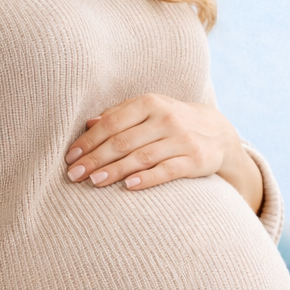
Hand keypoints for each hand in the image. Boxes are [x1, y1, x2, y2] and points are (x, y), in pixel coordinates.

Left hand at [64, 93, 262, 209]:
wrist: (219, 132)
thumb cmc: (172, 122)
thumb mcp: (149, 111)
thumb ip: (119, 115)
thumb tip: (88, 124)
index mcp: (149, 103)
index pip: (112, 123)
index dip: (88, 141)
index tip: (70, 157)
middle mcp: (166, 118)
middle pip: (123, 141)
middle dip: (95, 159)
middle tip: (74, 175)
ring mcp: (182, 138)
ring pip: (142, 156)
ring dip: (115, 170)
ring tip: (94, 182)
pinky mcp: (195, 159)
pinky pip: (168, 170)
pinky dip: (148, 178)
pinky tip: (129, 186)